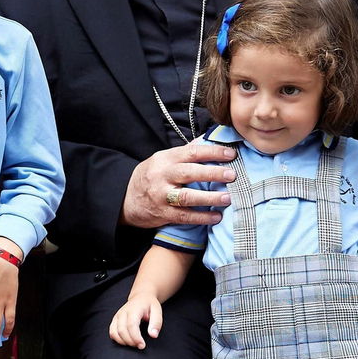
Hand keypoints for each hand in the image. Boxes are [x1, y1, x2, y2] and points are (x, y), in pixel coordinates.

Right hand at [109, 289, 163, 349]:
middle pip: (122, 330)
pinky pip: (112, 332)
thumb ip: (156, 323)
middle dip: (131, 342)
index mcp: (133, 309)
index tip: (142, 345)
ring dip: (124, 342)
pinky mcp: (114, 320)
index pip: (131, 325)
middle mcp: (123, 312)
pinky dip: (118, 339)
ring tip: (134, 343)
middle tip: (140, 346)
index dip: (135, 337)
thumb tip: (153, 335)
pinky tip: (127, 341)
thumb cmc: (149, 304)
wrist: (141, 297)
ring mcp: (117, 316)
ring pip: (115, 333)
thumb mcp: (157, 310)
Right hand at [122, 141, 236, 229]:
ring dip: (209, 197)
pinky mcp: (162, 214)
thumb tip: (209, 141)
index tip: (231, 154)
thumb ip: (185, 153)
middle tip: (232, 175)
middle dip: (212, 173)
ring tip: (228, 198)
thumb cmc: (150, 177)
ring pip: (187, 196)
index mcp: (165, 159)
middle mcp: (162, 176)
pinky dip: (201, 217)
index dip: (212, 153)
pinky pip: (184, 216)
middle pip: (189, 173)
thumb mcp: (162, 160)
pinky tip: (216, 217)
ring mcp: (161, 196)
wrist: (125, 199)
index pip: (191, 152)